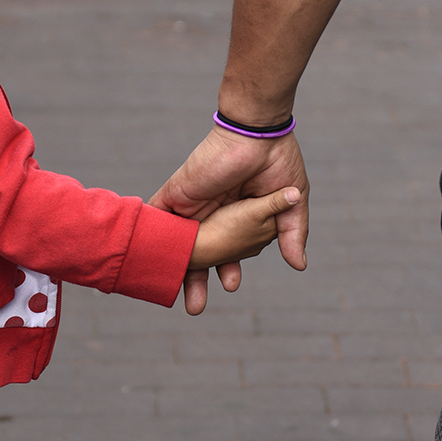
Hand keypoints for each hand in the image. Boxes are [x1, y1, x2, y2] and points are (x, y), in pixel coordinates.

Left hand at [151, 126, 308, 313]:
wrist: (258, 133)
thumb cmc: (278, 161)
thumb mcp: (291, 203)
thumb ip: (291, 234)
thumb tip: (300, 265)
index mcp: (240, 218)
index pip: (228, 252)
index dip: (227, 271)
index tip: (230, 285)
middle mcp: (214, 215)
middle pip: (199, 255)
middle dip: (195, 282)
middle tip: (195, 308)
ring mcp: (193, 206)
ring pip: (176, 245)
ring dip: (170, 268)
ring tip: (168, 293)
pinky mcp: (176, 195)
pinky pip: (154, 220)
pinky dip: (146, 239)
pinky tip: (141, 261)